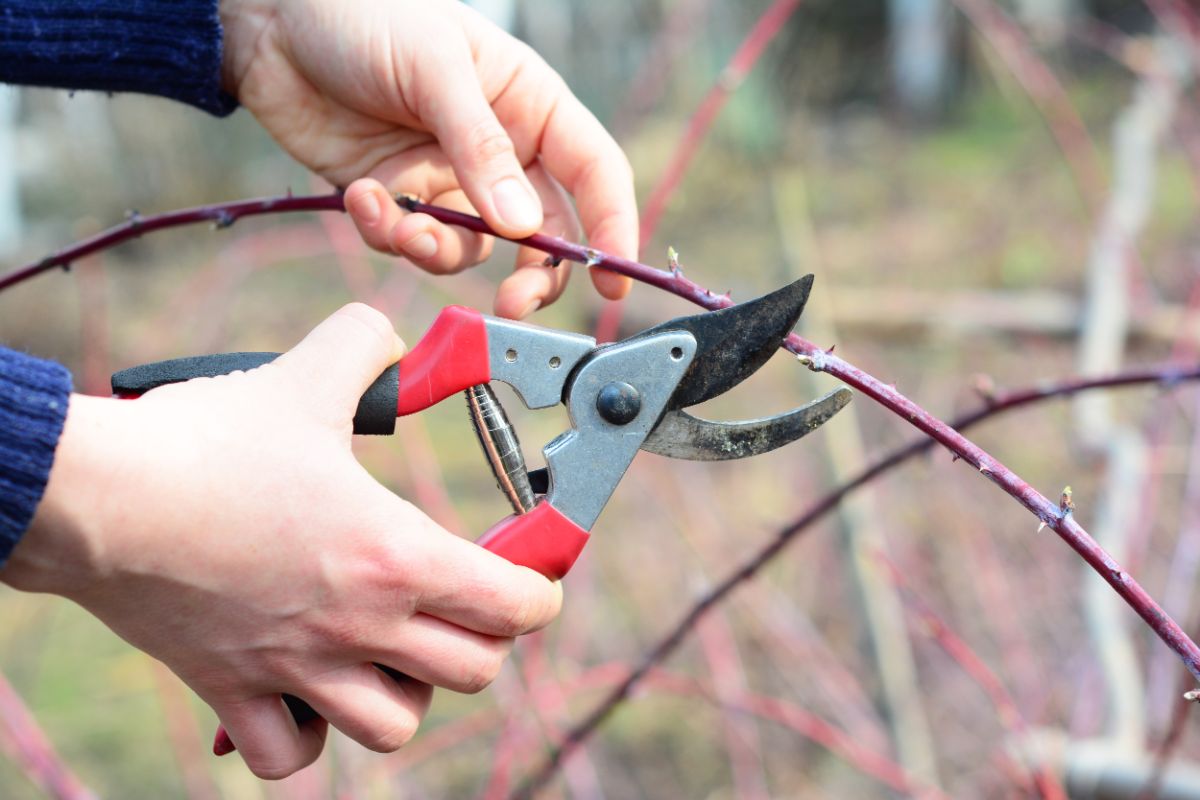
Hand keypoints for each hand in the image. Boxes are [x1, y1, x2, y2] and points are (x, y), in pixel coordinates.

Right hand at [5, 304, 561, 778]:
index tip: (531, 573)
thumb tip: (389, 335)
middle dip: (484, 638)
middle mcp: (359, 624)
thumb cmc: (205, 442)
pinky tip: (305, 692)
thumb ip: (364, 345)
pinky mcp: (234, 689)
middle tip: (462, 602)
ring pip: (395, 726)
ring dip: (407, 693)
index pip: (516, 606)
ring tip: (390, 651)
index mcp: (395, 553)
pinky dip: (306, 736)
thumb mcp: (304, 376)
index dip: (539, 590)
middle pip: (475, 672)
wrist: (99, 497)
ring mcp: (298, 667)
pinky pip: (289, 756)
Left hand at [219, 0, 636, 318]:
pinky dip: (386, 230)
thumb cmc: (368, 13)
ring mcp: (447, 179)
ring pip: (469, 249)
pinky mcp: (397, 198)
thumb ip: (481, 148)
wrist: (274, 19)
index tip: (612, 281)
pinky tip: (358, 194)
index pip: (593, 173)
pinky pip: (408, 240)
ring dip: (437, 250)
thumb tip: (524, 230)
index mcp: (531, 105)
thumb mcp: (436, 68)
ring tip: (400, 222)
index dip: (611, 228)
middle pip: (541, 235)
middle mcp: (499, 150)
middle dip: (531, 276)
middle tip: (511, 305)